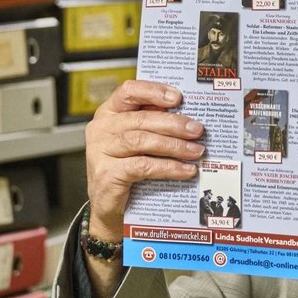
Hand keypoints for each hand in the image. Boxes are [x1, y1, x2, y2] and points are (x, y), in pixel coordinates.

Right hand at [85, 80, 204, 242]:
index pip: (128, 92)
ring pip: (141, 141)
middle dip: (173, 124)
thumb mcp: (137, 142)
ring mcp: (100, 151)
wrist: (109, 206)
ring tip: (196, 151)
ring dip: (173, 145)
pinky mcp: (107, 174)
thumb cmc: (126, 168)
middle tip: (197, 130)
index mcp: (108, 113)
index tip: (178, 97)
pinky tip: (185, 170)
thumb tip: (189, 119)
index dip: (153, 91)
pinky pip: (143, 166)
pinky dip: (168, 167)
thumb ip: (153, 126)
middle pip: (140, 119)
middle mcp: (101, 129)